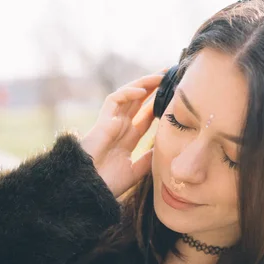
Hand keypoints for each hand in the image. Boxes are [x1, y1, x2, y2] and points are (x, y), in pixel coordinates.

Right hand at [80, 72, 163, 197]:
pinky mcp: (103, 120)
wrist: (89, 188)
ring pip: (128, 95)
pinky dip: (128, 92)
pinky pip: (115, 99)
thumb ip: (147, 160)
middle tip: (171, 75)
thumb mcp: (135, 171)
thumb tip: (164, 150)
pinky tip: (143, 91)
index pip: (146, 116)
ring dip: (144, 83)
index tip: (175, 97)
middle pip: (138, 101)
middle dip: (154, 87)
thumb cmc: (107, 183)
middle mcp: (120, 127)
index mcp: (128, 138)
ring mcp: (111, 122)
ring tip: (161, 75)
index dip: (158, 105)